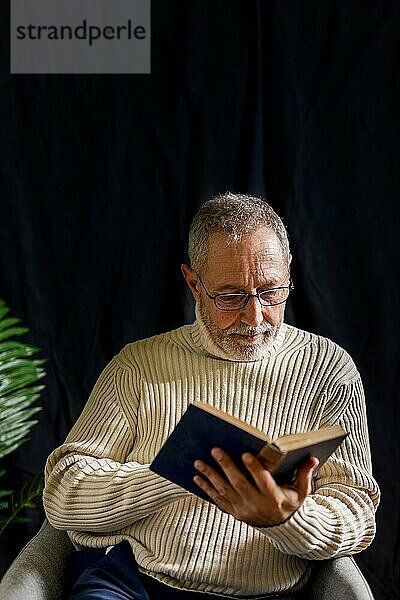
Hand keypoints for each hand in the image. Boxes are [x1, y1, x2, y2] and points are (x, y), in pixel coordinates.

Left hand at [193, 448, 317, 526]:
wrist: (283, 528)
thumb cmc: (291, 502)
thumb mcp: (302, 491)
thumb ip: (304, 474)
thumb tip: (312, 458)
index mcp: (274, 498)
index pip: (263, 482)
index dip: (255, 469)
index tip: (246, 454)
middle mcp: (257, 505)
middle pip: (239, 483)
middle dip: (226, 466)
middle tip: (215, 449)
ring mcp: (244, 510)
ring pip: (224, 491)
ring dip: (210, 476)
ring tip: (198, 462)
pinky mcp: (235, 513)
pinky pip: (218, 500)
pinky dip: (206, 489)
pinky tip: (196, 477)